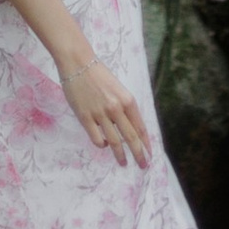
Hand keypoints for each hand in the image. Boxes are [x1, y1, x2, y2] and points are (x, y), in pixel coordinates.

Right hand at [58, 51, 154, 167]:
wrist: (77, 63)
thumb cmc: (99, 75)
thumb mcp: (118, 89)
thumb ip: (124, 108)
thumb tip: (130, 129)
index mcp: (127, 100)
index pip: (141, 127)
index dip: (146, 143)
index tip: (150, 154)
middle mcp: (116, 108)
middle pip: (130, 138)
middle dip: (139, 154)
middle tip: (143, 165)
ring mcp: (100, 113)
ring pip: (114, 142)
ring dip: (120, 155)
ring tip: (123, 163)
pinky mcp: (85, 117)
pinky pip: (97, 139)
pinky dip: (102, 145)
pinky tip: (104, 145)